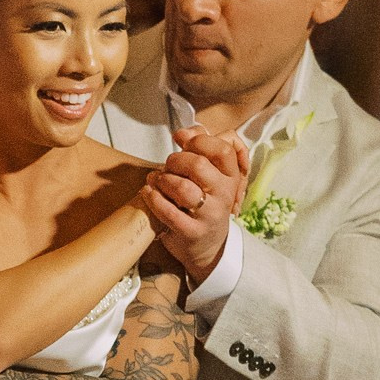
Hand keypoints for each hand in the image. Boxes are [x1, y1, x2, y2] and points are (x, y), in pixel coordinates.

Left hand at [143, 127, 248, 284]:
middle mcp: (224, 195)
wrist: (207, 246)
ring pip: (182, 188)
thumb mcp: (210, 174)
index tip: (183, 142)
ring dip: (162, 180)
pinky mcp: (192, 232)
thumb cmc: (204, 201)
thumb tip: (183, 132)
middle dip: (174, 161)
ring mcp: (209, 215)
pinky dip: (153, 198)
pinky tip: (148, 193)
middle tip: (167, 166)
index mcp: (231, 176)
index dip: (199, 141)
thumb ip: (200, 148)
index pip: (223, 149)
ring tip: (157, 181)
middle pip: (198, 165)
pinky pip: (168, 212)